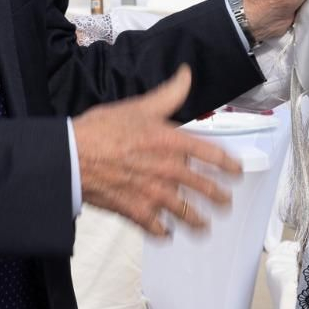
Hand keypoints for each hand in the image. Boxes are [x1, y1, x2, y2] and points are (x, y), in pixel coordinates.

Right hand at [73, 66, 242, 236]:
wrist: (72, 158)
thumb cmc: (102, 130)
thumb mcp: (139, 106)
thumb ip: (169, 94)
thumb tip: (186, 75)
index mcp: (172, 143)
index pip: (213, 155)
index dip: (229, 165)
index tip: (236, 171)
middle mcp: (169, 171)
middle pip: (204, 188)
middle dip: (219, 197)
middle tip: (225, 202)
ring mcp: (154, 195)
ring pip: (185, 213)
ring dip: (197, 220)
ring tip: (203, 225)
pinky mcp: (136, 212)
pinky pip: (157, 229)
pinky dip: (163, 233)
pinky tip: (166, 233)